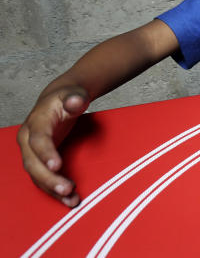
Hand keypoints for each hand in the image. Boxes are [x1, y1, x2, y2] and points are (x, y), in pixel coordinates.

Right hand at [17, 87, 89, 207]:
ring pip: (36, 175)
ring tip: (70, 200)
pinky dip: (54, 189)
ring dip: (52, 189)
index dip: (46, 153)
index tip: (57, 165)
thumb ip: (75, 98)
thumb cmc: (67, 98)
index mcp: (35, 122)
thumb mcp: (74, 94)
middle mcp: (28, 140)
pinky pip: (43, 177)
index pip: (38, 140)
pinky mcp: (39, 160)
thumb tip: (76, 101)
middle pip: (33, 163)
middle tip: (67, 189)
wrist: (59, 101)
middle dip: (48, 178)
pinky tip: (68, 198)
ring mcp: (31, 152)